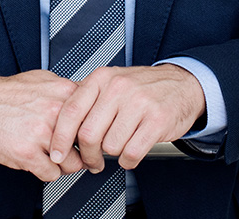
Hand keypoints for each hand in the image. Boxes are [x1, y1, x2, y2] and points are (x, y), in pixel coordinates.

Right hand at [0, 70, 84, 180]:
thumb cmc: (9, 93)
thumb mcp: (43, 79)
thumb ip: (66, 91)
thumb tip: (87, 100)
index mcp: (63, 93)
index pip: (95, 118)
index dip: (94, 130)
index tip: (93, 137)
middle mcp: (55, 112)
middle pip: (87, 143)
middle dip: (85, 152)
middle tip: (81, 154)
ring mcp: (41, 134)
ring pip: (73, 163)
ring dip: (66, 164)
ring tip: (56, 157)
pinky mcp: (27, 154)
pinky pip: (52, 174)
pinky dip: (48, 171)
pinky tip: (41, 161)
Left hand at [49, 64, 205, 172]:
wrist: (180, 84)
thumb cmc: (141, 87)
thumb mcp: (110, 83)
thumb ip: (87, 100)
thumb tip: (59, 125)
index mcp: (102, 78)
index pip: (71, 111)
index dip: (60, 137)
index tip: (57, 154)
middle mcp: (118, 87)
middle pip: (88, 134)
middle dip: (88, 155)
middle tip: (92, 160)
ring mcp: (139, 102)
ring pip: (110, 146)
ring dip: (113, 154)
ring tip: (121, 143)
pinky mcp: (157, 120)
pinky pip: (132, 153)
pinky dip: (129, 159)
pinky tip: (132, 149)